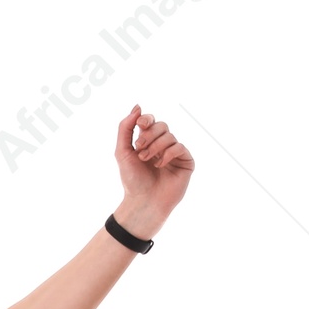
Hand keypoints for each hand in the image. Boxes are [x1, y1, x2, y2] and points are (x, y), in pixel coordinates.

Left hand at [113, 105, 193, 236]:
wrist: (143, 201)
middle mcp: (162, 145)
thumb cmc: (132, 180)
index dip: (146, 120)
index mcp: (147, 142)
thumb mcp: (122, 152)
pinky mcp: (186, 161)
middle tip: (139, 149)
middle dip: (149, 135)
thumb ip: (125, 129)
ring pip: (169, 136)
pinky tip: (160, 165)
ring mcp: (175, 153)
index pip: (150, 121)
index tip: (140, 125)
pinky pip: (180, 147)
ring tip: (146, 160)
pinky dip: (168, 154)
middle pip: (161, 125)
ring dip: (155, 147)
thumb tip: (137, 107)